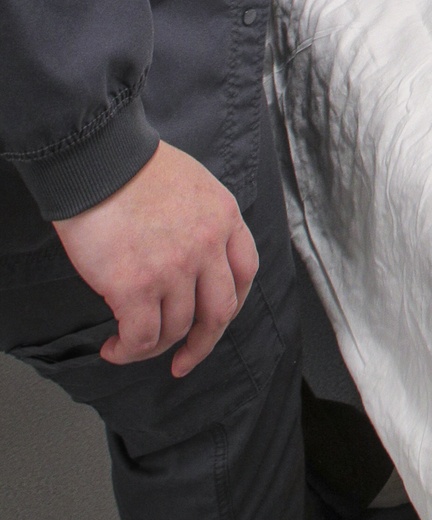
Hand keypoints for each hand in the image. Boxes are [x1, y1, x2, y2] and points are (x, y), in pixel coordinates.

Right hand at [54, 142, 258, 377]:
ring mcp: (174, 268)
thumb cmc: (132, 166)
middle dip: (203, 343)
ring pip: (176, 329)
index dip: (232, 304)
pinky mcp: (136, 286)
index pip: (245, 272)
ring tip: (128, 346)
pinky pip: (141, 337)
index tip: (214, 322)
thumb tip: (189, 259)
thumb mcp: (192, 184)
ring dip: (153, 348)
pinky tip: (114, 349)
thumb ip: (201, 221)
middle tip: (184, 360)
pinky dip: (128, 352)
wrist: (97, 159)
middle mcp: (207, 245)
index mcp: (224, 217)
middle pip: (219, 311)